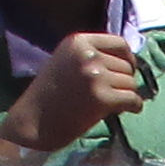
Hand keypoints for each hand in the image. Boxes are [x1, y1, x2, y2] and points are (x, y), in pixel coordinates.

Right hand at [0, 31, 152, 154]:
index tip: (128, 70)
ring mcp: (95, 76)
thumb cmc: (48, 97)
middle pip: (126, 66)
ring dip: (127, 95)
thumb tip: (129, 63)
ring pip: (131, 83)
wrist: (31, 123)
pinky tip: (128, 110)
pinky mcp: (102, 98)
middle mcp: (88, 55)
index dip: (127, 59)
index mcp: (78, 42)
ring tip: (113, 104)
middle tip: (113, 94)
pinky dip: (134, 106)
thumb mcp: (66, 63)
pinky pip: (132, 99)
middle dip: (124, 81)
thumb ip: (92, 58)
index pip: (119, 43)